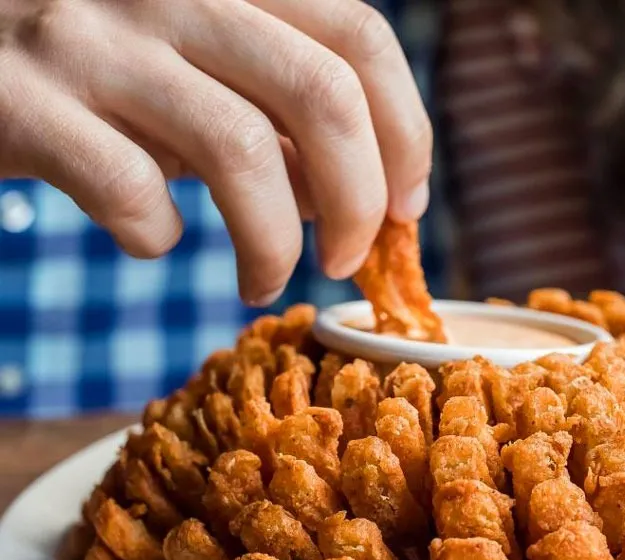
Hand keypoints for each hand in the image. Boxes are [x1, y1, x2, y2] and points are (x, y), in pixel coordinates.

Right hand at [0, 0, 431, 303]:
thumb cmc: (96, 63)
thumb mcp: (199, 68)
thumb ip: (277, 113)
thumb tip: (355, 194)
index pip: (361, 38)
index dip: (406, 134)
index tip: (407, 208)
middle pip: (324, 94)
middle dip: (360, 202)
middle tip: (348, 259)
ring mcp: (92, 35)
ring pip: (242, 148)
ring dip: (273, 243)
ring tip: (264, 281)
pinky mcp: (23, 99)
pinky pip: (132, 191)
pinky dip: (158, 239)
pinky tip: (152, 239)